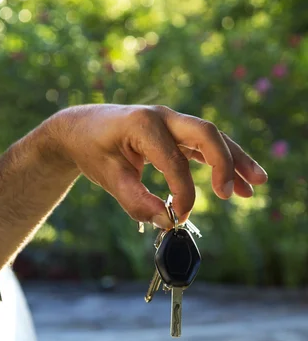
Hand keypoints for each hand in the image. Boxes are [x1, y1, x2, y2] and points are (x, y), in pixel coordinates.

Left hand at [42, 104, 267, 228]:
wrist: (81, 128)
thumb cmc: (93, 150)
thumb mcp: (108, 177)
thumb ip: (135, 201)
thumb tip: (166, 222)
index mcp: (144, 125)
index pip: (174, 161)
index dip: (182, 193)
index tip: (178, 217)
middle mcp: (163, 117)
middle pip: (206, 134)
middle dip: (224, 163)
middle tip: (229, 194)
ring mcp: (172, 122)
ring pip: (212, 138)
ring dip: (235, 160)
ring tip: (258, 183)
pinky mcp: (175, 133)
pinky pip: (204, 146)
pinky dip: (222, 162)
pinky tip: (239, 183)